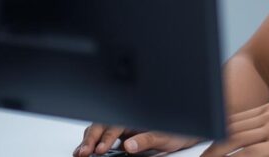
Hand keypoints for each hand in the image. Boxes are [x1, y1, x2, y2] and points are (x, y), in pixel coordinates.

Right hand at [74, 123, 199, 155]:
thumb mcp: (166, 137)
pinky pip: (104, 139)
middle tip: (83, 152)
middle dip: (91, 138)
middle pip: (103, 125)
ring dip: (89, 141)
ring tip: (80, 153)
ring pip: (100, 130)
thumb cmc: (179, 132)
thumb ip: (147, 139)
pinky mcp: (123, 138)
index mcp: (137, 116)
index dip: (106, 137)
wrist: (187, 135)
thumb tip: (129, 145)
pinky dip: (94, 144)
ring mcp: (124, 129)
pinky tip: (87, 152)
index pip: (116, 125)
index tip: (99, 149)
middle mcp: (128, 120)